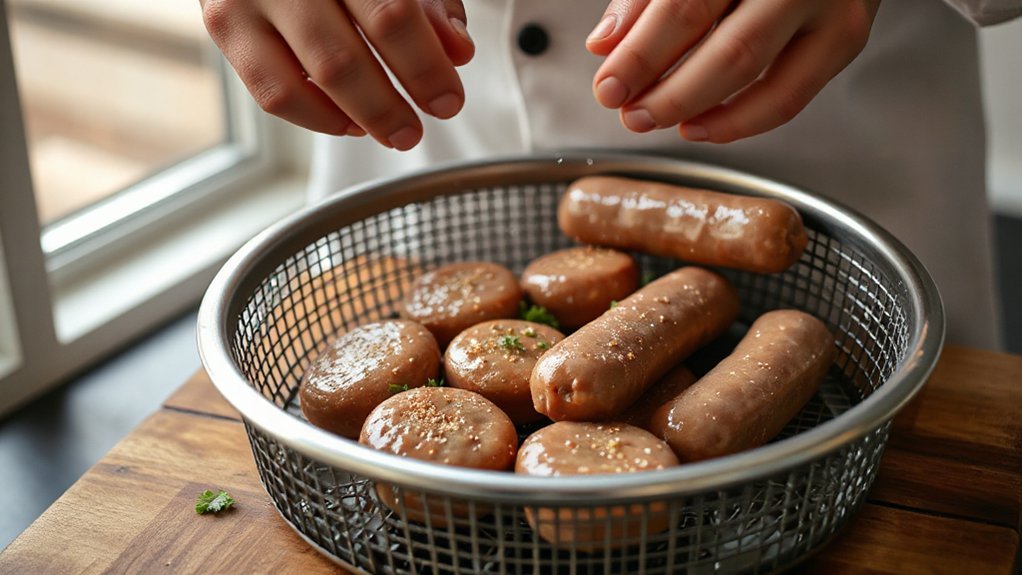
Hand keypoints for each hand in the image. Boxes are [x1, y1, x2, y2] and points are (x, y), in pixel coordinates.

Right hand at [200, 0, 473, 149]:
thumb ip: (432, 4)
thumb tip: (457, 53)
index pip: (390, 15)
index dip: (425, 67)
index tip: (448, 99)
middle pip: (341, 59)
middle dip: (387, 106)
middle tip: (416, 129)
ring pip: (301, 83)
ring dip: (356, 120)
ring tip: (391, 131)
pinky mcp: (224, 25)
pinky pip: (271, 94)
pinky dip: (318, 118)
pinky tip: (350, 121)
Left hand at [586, 0, 880, 142]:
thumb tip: (606, 45)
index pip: (685, 6)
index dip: (642, 55)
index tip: (609, 87)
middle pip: (731, 51)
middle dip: (672, 95)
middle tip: (633, 115)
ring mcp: (833, 6)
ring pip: (767, 82)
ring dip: (704, 113)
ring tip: (658, 121)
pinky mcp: (846, 36)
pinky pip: (793, 96)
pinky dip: (742, 121)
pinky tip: (701, 125)